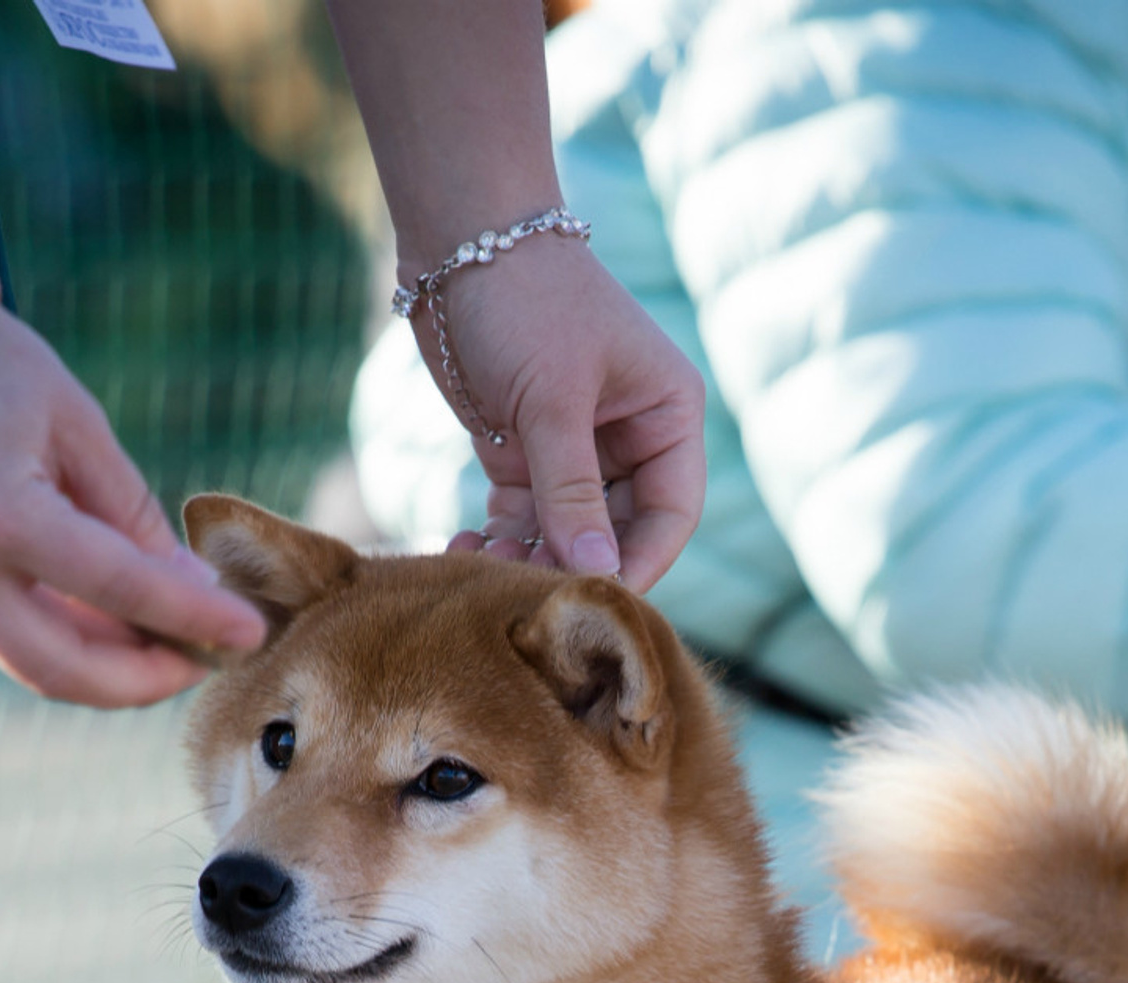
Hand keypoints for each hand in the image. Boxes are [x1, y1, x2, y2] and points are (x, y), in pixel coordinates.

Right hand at [0, 296, 266, 705]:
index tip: (252, 633)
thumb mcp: (76, 423)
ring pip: (34, 664)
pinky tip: (112, 616)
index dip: (194, 619)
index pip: (119, 588)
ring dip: (109, 665)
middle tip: (207, 660)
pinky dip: (66, 635)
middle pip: (65, 671)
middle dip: (145, 680)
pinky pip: (6, 632)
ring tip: (171, 638)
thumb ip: (134, 517)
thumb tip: (194, 592)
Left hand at [422, 240, 704, 593]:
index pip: (670, 516)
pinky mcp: (524, 456)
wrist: (457, 239)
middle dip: (570, 565)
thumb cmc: (524, 299)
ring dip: (527, 561)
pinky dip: (497, 542)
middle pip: (616, 535)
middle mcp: (630, 441)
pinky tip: (462, 549)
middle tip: (523, 591)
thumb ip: (571, 491)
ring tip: (484, 571)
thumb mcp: (552, 399)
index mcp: (667, 418)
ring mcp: (576, 452)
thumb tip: (595, 571)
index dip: (639, 563)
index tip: (594, 597)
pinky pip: (522, 522)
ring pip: (565, 536)